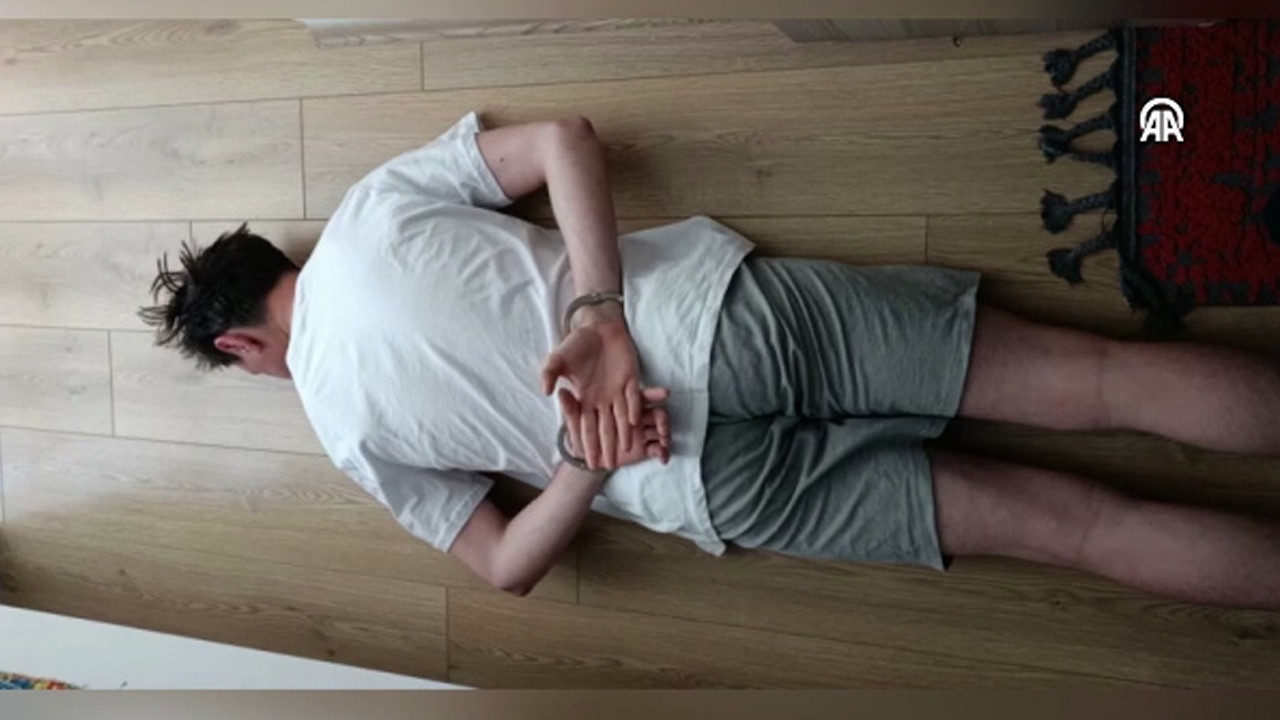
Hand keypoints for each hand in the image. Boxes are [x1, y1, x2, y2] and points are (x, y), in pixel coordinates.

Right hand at [540, 304, 667, 467]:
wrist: (597, 327)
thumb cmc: (576, 344)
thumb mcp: (557, 359)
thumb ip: (549, 374)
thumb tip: (546, 392)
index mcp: (585, 398)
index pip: (585, 426)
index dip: (587, 444)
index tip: (587, 462)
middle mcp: (602, 399)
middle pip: (605, 428)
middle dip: (607, 447)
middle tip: (609, 467)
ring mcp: (617, 390)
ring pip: (621, 418)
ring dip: (623, 434)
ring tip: (627, 452)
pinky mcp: (630, 379)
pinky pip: (633, 398)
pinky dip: (634, 409)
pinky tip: (635, 423)